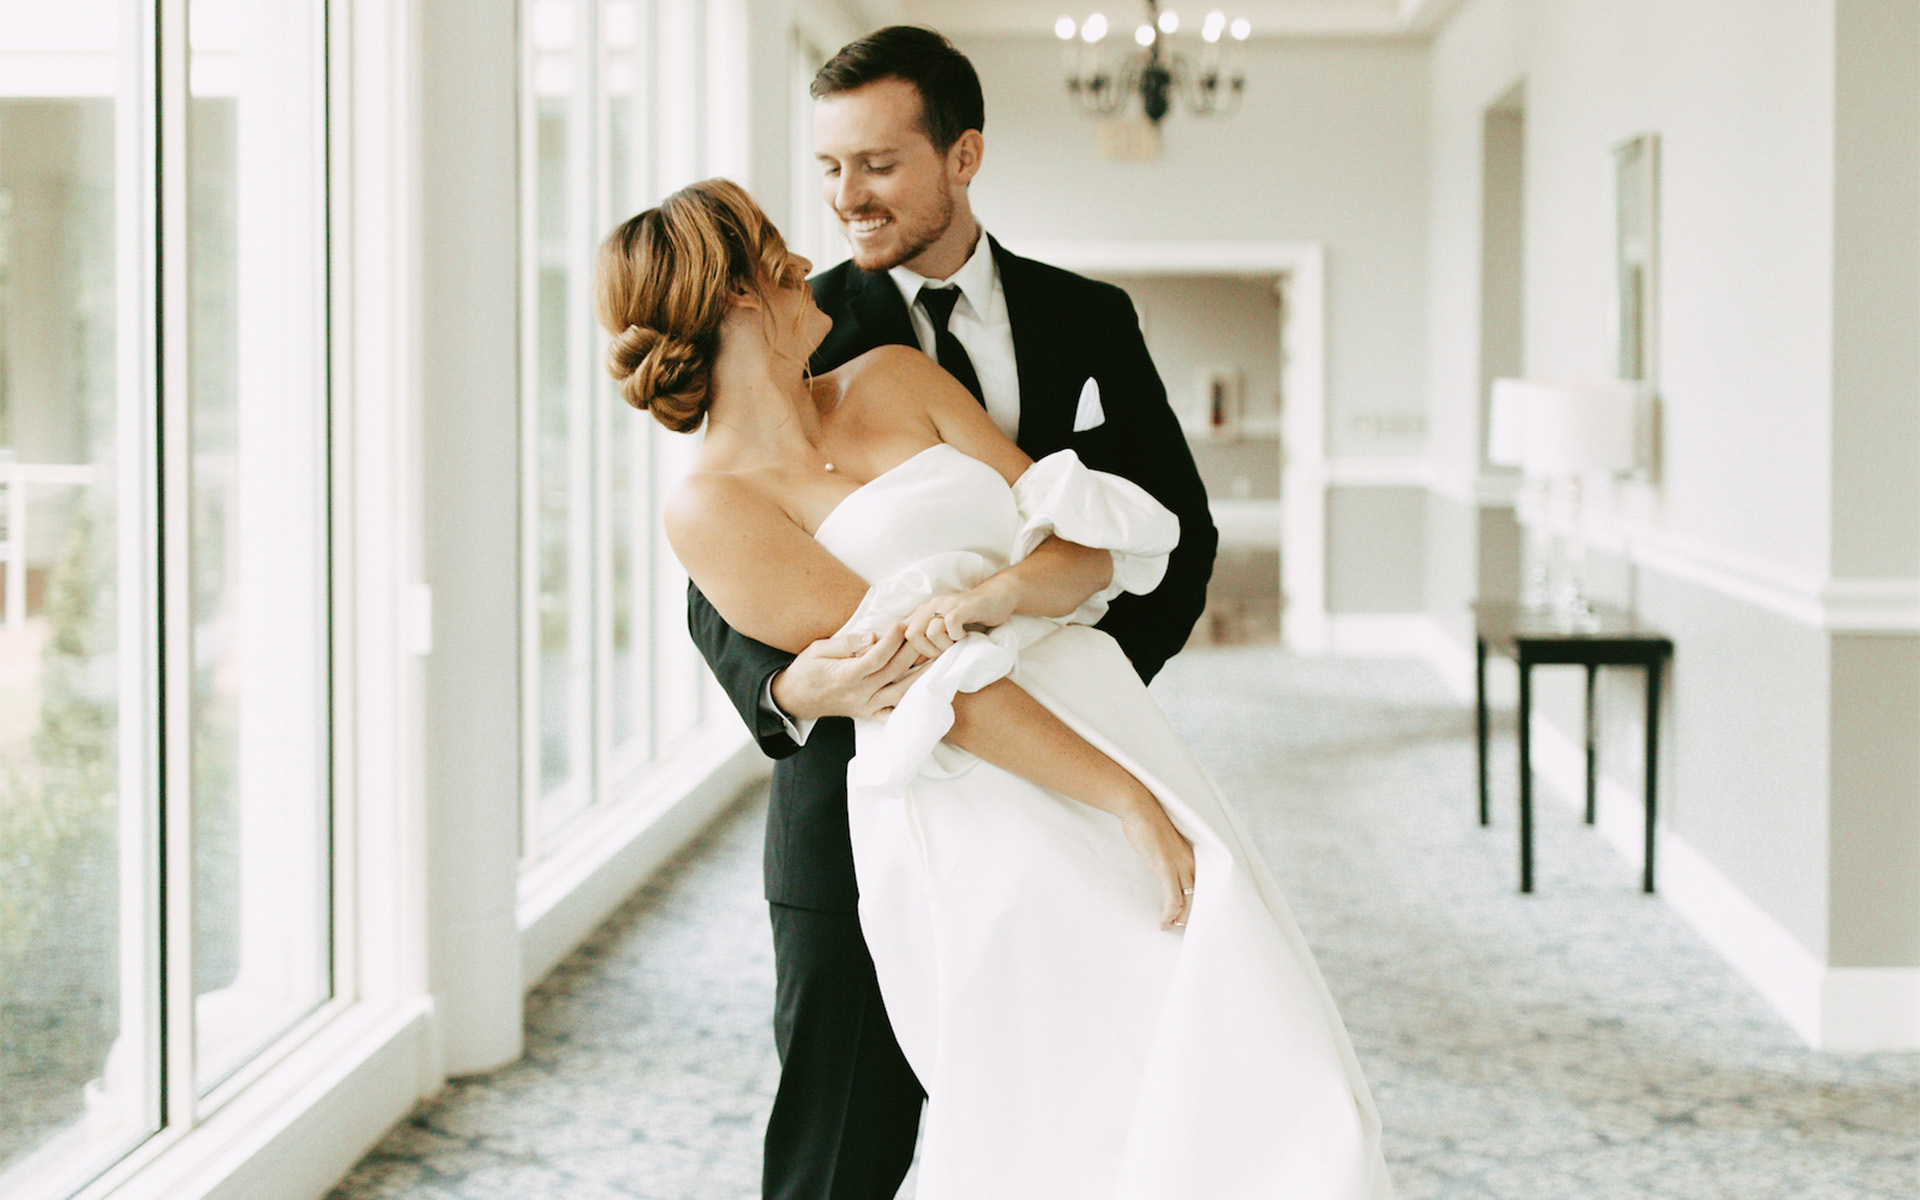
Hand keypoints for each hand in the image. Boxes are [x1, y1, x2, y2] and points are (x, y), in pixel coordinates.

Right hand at [769, 624, 924, 721]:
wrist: (795, 699)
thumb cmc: (807, 670)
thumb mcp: (818, 650)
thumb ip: (845, 643)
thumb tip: (872, 637)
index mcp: (846, 675)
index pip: (876, 657)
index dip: (892, 640)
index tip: (903, 624)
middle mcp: (860, 693)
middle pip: (894, 671)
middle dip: (914, 651)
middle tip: (929, 635)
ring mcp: (866, 706)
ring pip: (901, 692)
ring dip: (922, 676)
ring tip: (940, 660)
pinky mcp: (869, 714)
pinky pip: (894, 715)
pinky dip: (911, 707)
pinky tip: (928, 695)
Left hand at [903, 579, 1018, 658]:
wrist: (998, 596)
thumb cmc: (973, 617)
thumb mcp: (946, 629)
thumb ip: (930, 640)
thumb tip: (913, 663)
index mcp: (923, 611)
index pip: (902, 632)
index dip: (909, 651)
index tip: (923, 661)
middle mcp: (931, 605)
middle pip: (911, 634)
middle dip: (927, 651)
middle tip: (944, 652)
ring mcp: (946, 604)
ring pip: (930, 632)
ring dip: (944, 645)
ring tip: (956, 644)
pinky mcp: (963, 606)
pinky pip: (950, 623)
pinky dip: (957, 636)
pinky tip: (965, 635)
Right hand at [1116, 796, 1196, 929]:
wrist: (1139, 809)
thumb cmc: (1147, 826)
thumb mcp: (1163, 846)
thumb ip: (1167, 861)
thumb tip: (1164, 874)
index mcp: (1192, 857)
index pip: (1204, 886)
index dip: (1199, 903)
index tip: (1190, 915)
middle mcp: (1191, 862)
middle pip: (1201, 897)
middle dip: (1193, 915)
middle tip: (1182, 926)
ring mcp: (1180, 866)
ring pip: (1190, 902)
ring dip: (1182, 919)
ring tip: (1172, 926)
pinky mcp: (1166, 869)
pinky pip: (1174, 900)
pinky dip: (1170, 915)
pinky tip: (1164, 923)